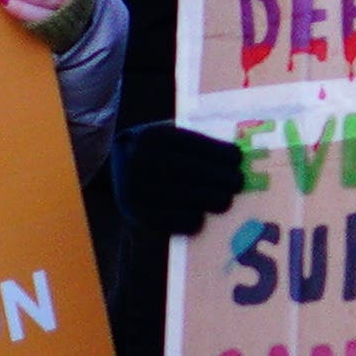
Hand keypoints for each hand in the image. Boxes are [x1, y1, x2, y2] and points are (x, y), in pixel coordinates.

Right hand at [110, 121, 249, 240]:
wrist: (116, 174)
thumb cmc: (157, 153)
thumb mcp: (167, 139)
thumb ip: (194, 143)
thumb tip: (238, 157)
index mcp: (150, 136)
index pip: (191, 143)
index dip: (217, 151)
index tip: (238, 158)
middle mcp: (139, 160)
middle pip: (192, 171)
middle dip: (221, 177)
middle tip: (238, 183)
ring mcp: (135, 188)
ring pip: (187, 197)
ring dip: (212, 200)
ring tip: (226, 200)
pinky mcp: (135, 215)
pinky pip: (173, 220)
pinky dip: (192, 220)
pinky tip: (202, 218)